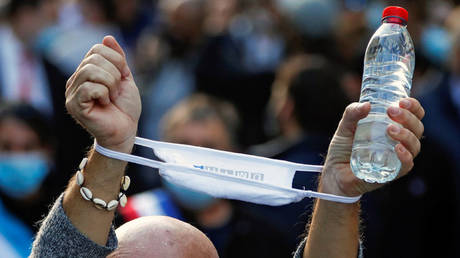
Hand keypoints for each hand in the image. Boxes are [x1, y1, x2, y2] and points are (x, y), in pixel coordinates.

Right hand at [65, 36, 140, 152]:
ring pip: (90, 71)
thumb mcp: (125, 78)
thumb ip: (117, 59)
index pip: (97, 49)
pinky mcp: (73, 105)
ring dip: (110, 84)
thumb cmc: (125, 109)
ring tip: (111, 97)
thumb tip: (107, 37)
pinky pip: (89, 87)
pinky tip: (105, 103)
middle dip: (114, 74)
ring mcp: (72, 93)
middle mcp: (75, 80)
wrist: (125, 132)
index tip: (122, 77)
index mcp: (87, 72)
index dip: (116, 60)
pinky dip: (104, 93)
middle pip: (94, 58)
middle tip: (116, 91)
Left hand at [320, 98, 424, 196]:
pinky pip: (406, 165)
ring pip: (414, 146)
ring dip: (406, 135)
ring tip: (390, 129)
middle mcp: (399, 141)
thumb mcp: (345, 127)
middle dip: (408, 117)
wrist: (334, 172)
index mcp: (392, 127)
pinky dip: (405, 156)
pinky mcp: (392, 173)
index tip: (402, 101)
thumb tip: (367, 105)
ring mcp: (397, 158)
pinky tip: (397, 148)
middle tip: (392, 111)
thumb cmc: (343, 148)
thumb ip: (352, 113)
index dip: (414, 106)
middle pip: (417, 128)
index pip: (413, 115)